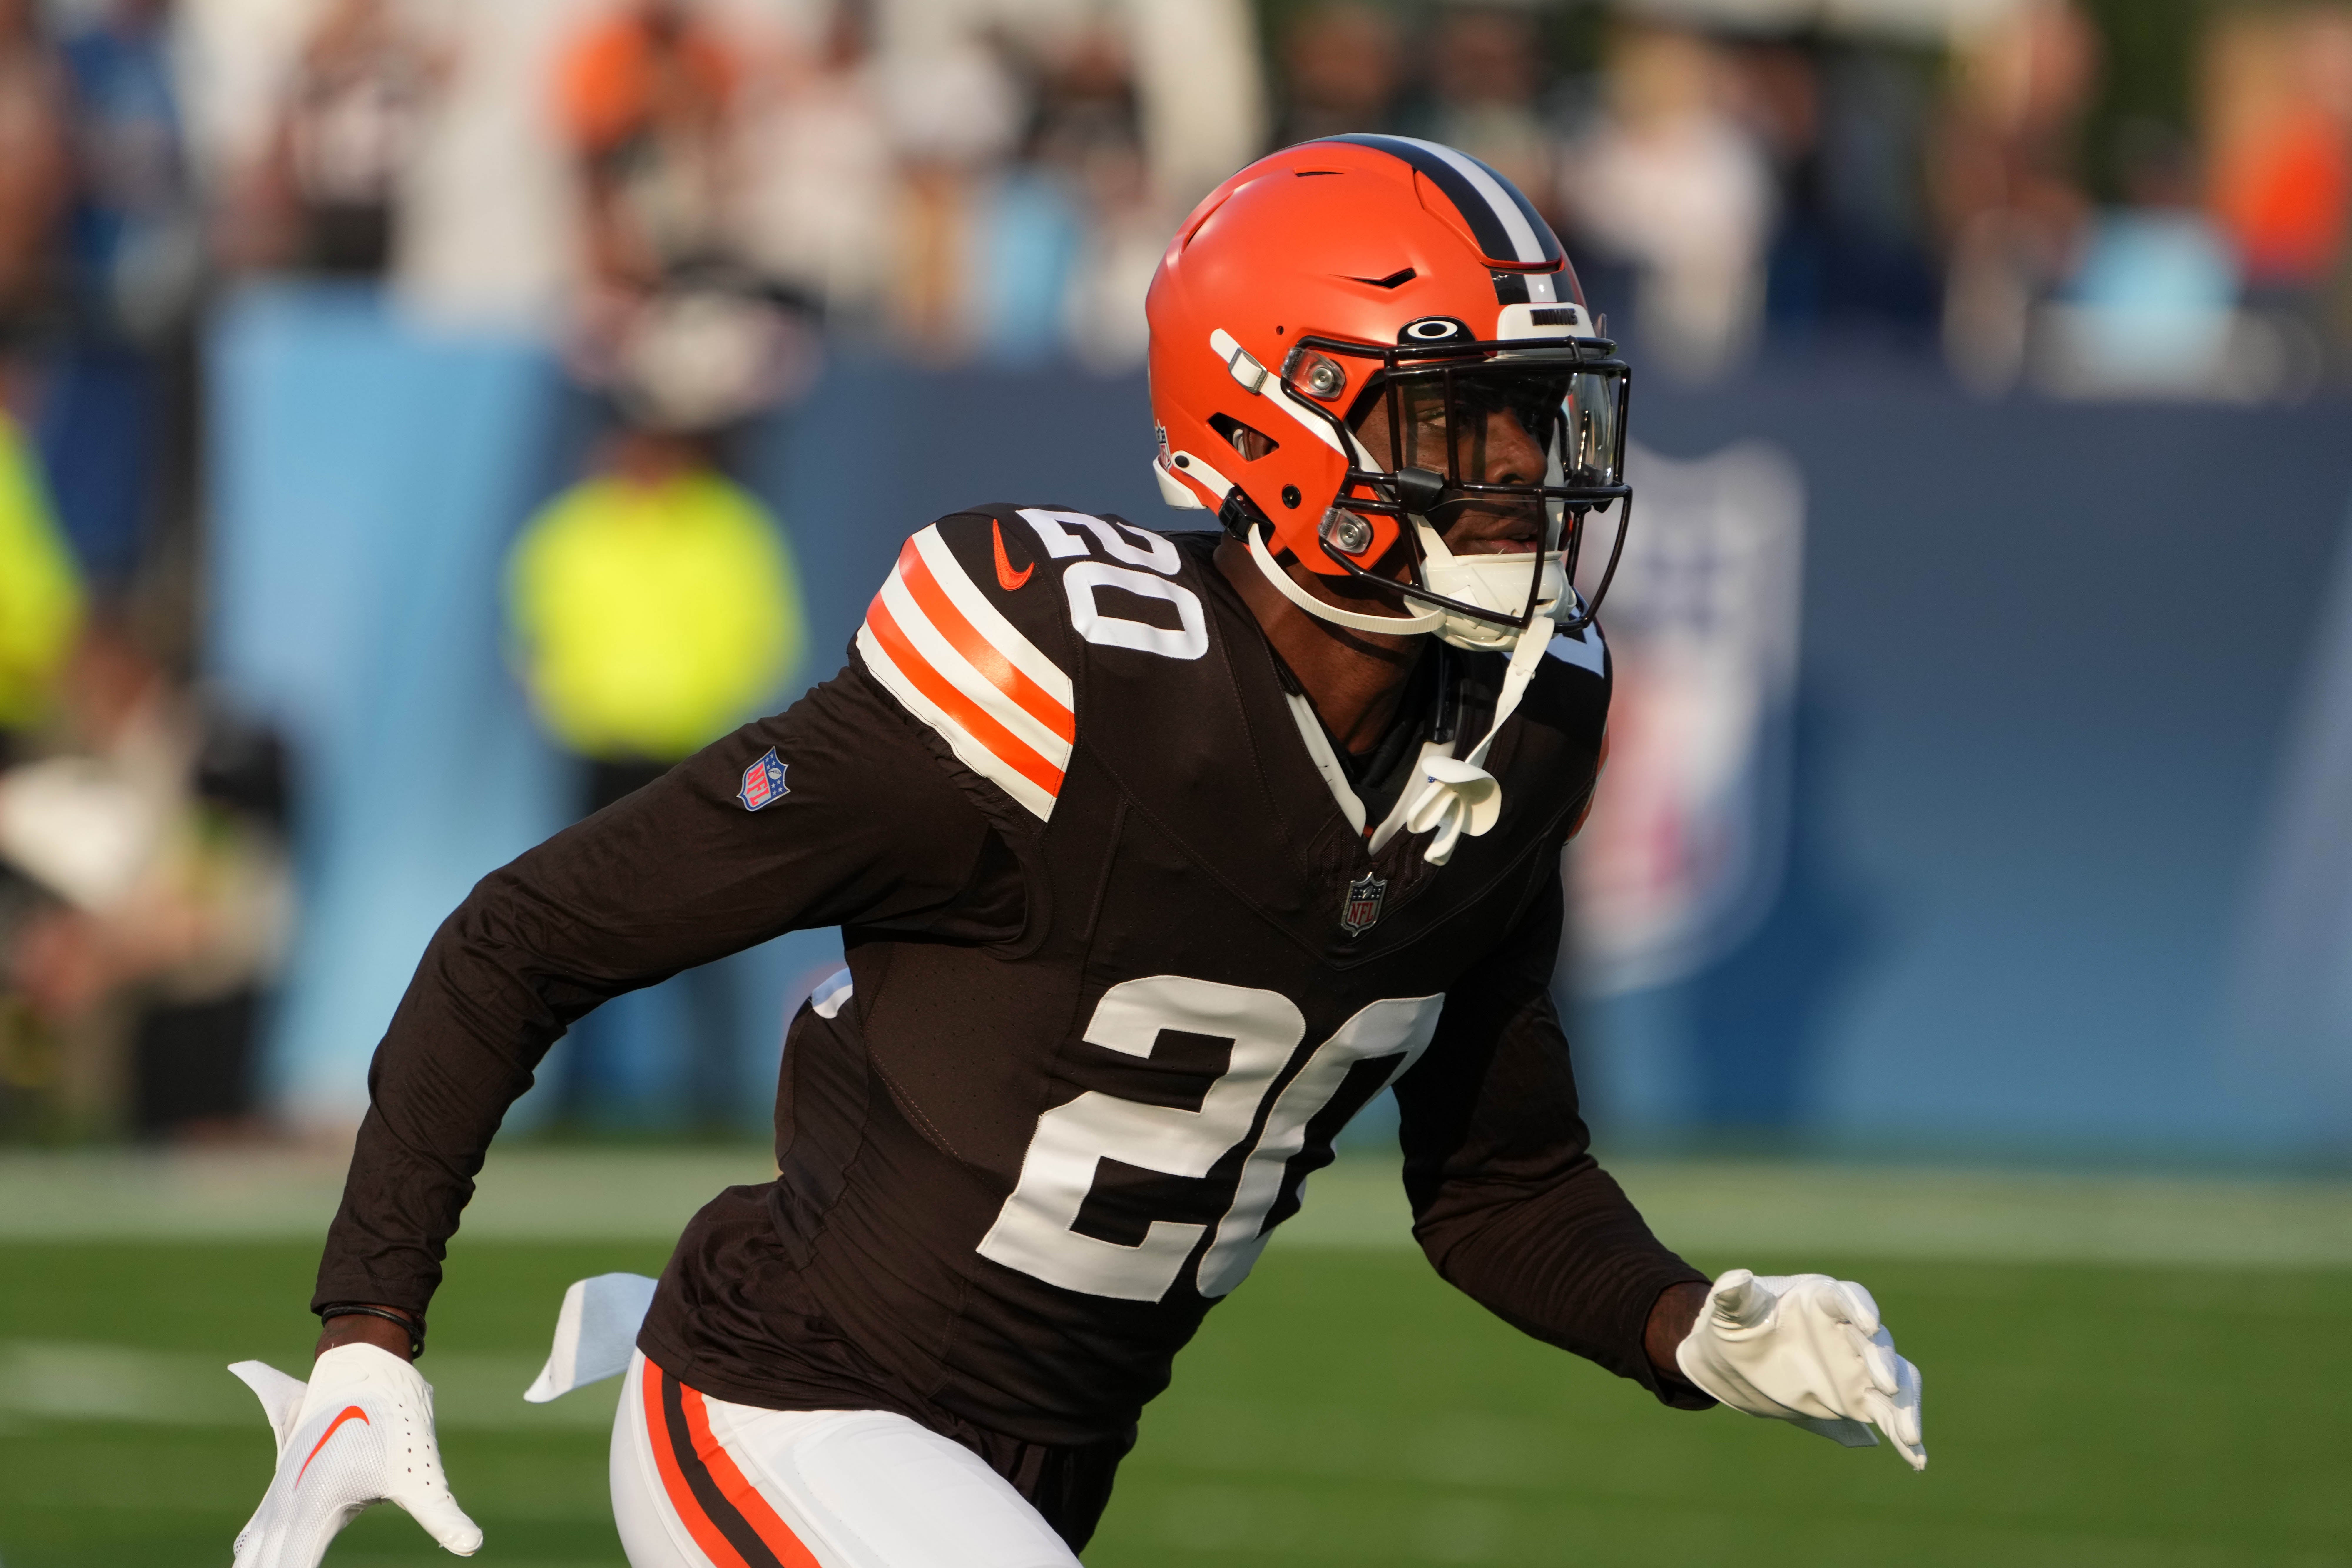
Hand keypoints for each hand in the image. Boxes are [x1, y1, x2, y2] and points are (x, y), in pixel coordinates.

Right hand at [229, 1342, 482, 1565]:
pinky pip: (257, 1530)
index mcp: (314, 1512)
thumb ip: (443, 1516)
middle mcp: (289, 1508)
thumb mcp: (422, 1478)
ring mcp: (282, 1498)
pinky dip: (253, 1552)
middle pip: (264, 1563)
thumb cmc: (395, 1423)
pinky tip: (246, 1560)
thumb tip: (473, 1545)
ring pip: (253, 1548)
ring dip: (255, 1564)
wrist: (365, 1370)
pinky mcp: (285, 1488)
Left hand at [1673, 1268, 1925, 1469]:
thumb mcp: (1728, 1311)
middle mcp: (1848, 1331)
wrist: (1737, 1362)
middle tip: (1886, 1385)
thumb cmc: (1736, 1325)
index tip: (1869, 1322)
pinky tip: (1916, 1459)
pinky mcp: (1858, 1398)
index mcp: (1821, 1299)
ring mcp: (1857, 1366)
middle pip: (1876, 1342)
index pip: (1846, 1297)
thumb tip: (1736, 1279)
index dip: (1859, 1307)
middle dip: (1883, 1362)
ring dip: (1904, 1404)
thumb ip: (1732, 1296)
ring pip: (1895, 1380)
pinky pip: (1888, 1414)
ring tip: (1910, 1435)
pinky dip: (1902, 1433)